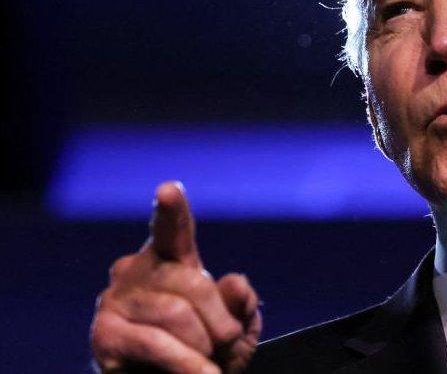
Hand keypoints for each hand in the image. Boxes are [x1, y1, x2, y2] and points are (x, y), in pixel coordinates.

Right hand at [91, 182, 261, 372]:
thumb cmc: (205, 353)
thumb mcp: (235, 329)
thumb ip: (241, 304)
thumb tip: (234, 284)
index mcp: (170, 259)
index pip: (173, 230)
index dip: (172, 210)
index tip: (169, 190)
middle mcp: (136, 270)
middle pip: (192, 283)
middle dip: (221, 322)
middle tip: (227, 344)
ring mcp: (114, 301)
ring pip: (176, 315)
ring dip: (204, 347)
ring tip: (208, 364)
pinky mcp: (105, 335)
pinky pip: (156, 344)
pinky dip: (186, 363)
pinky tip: (203, 373)